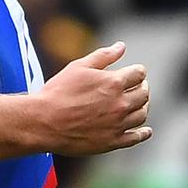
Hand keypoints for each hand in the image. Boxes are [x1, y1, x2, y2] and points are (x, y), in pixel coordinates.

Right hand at [35, 42, 150, 155]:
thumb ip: (102, 56)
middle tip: (137, 87)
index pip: (138, 73)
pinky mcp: (113, 141)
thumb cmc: (57, 93)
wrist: (43, 122)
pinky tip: (145, 130)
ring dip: (142, 107)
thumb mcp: (77, 67)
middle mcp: (121, 103)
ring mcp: (118, 124)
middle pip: (144, 94)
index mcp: (114, 83)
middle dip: (141, 87)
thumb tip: (121, 46)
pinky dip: (143, 133)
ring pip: (142, 114)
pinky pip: (136, 137)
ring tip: (137, 104)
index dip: (136, 71)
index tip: (133, 72)